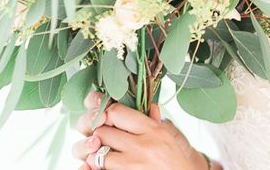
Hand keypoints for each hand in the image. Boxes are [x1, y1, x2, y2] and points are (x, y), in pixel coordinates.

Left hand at [71, 91, 208, 169]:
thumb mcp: (169, 137)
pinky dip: (94, 169)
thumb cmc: (176, 161)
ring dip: (94, 155)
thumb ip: (155, 121)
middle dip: (97, 133)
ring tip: (99, 154)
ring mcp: (131, 165)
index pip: (117, 112)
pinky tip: (98, 167)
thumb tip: (149, 106)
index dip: (106, 112)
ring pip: (97, 155)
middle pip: (103, 132)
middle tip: (99, 136)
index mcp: (152, 130)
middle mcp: (141, 146)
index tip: (103, 115)